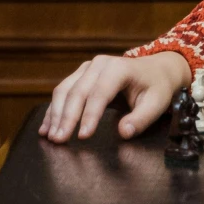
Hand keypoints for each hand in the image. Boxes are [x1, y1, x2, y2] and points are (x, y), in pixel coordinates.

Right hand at [40, 50, 192, 143]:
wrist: (156, 69)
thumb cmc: (156, 88)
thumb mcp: (157, 103)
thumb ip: (141, 119)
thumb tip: (123, 133)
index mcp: (119, 68)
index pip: (100, 93)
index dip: (90, 115)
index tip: (83, 136)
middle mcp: (100, 64)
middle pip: (78, 91)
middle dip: (66, 117)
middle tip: (59, 140)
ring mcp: (88, 68)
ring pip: (65, 90)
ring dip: (55, 114)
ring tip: (51, 137)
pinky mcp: (81, 75)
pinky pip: (63, 91)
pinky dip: (53, 110)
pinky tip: (46, 127)